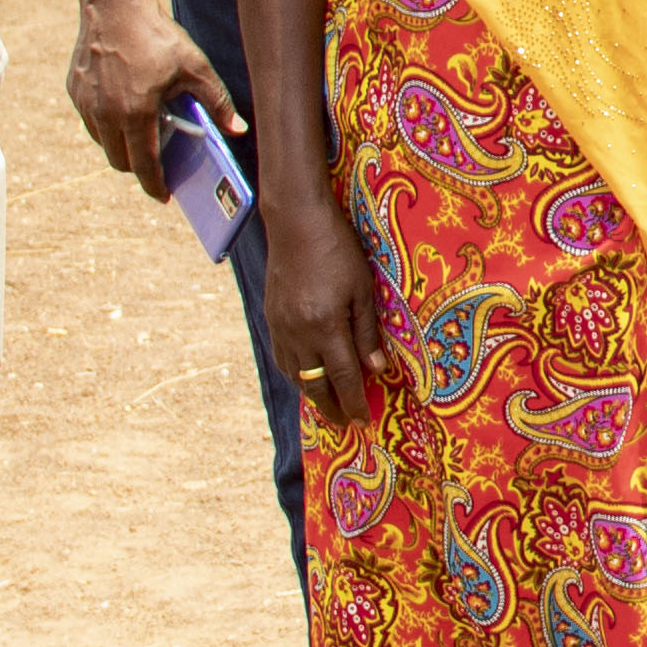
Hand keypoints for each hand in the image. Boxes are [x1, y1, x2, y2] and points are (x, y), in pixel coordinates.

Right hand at [65, 0, 233, 192]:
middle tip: (157, 166)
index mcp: (135, 114)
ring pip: (103, 143)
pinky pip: (91, 121)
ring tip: (143, 137)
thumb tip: (238, 130)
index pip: (143, 165)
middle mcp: (104, 114)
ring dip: (121, 147)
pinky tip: (124, 112)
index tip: (163, 195)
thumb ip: (217, 102)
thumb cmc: (156, 36)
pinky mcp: (74, 91)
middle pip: (119, 161)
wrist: (113, 6)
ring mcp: (85, 103)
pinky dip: (107, 126)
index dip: (154, 185)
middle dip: (139, 169)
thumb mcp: (195, 67)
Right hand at [268, 198, 389, 427]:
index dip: (353, 401)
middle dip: (331, 407)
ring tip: (329, 404)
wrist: (295, 223)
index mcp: (325, 326)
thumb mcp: (363, 289)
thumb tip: (376, 370)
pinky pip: (281, 357)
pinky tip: (306, 375)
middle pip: (314, 383)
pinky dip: (295, 373)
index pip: (342, 376)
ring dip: (312, 393)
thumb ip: (368, 332)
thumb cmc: (338, 250)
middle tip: (346, 423)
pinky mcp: (271, 317)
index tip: (362, 421)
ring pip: (294, 373)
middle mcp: (298, 332)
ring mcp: (280, 326)